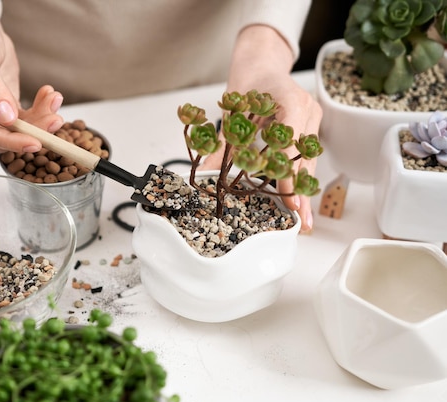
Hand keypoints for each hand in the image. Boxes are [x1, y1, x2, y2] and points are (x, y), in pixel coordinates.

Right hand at [0, 0, 63, 152]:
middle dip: (31, 130)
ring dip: (40, 118)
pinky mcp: (4, 110)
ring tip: (55, 99)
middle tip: (55, 120)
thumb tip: (6, 118)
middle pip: (2, 136)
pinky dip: (40, 109)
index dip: (9, 140)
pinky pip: (25, 118)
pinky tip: (49, 95)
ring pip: (18, 130)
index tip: (34, 143)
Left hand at [199, 25, 321, 231]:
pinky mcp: (311, 125)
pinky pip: (306, 154)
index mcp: (290, 102)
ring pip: (309, 159)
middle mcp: (307, 109)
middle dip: (302, 191)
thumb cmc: (247, 84)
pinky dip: (301, 175)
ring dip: (305, 188)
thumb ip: (222, 143)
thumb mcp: (232, 113)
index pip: (290, 144)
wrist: (261, 64)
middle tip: (301, 220)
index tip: (288, 196)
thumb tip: (207, 171)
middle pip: (305, 157)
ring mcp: (313, 117)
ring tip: (304, 217)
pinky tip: (300, 197)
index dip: (289, 172)